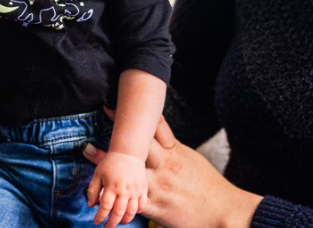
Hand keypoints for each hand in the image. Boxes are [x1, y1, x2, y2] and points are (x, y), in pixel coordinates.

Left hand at [82, 116, 261, 227]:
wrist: (224, 212)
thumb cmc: (211, 189)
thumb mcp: (193, 163)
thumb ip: (175, 151)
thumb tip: (160, 140)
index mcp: (177, 152)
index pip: (156, 128)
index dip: (140, 113)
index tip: (124, 99)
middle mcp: (166, 164)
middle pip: (139, 141)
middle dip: (120, 126)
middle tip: (103, 110)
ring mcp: (159, 184)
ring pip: (129, 169)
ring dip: (107, 160)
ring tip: (88, 149)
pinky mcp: (155, 205)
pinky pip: (130, 198)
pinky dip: (115, 194)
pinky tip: (99, 191)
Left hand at [86, 150, 146, 227]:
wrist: (128, 152)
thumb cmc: (110, 163)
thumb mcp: (97, 174)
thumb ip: (92, 190)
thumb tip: (91, 206)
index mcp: (111, 186)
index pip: (104, 207)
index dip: (100, 217)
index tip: (96, 222)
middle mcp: (124, 190)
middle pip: (118, 213)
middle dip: (111, 223)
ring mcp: (135, 191)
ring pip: (131, 212)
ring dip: (124, 220)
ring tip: (118, 222)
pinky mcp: (143, 190)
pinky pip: (142, 206)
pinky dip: (136, 212)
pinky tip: (130, 213)